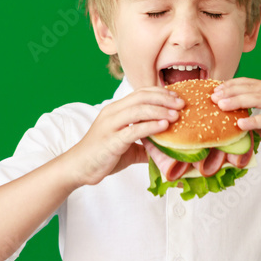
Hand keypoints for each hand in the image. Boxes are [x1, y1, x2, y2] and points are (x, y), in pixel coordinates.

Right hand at [66, 87, 184, 186]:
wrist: (78, 168)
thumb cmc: (102, 155)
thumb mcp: (126, 146)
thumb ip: (144, 144)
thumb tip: (165, 150)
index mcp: (116, 109)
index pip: (141, 93)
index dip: (160, 92)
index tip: (177, 97)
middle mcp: (113, 113)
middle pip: (142, 97)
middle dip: (164, 98)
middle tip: (182, 103)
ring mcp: (111, 126)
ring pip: (138, 110)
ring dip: (160, 110)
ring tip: (176, 115)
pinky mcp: (111, 141)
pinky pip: (133, 130)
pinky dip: (150, 126)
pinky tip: (164, 126)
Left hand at [211, 78, 260, 154]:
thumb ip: (253, 122)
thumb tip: (231, 126)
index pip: (248, 83)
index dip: (230, 86)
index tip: (214, 90)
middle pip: (249, 88)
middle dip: (229, 92)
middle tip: (212, 97)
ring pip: (256, 99)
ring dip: (237, 102)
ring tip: (220, 106)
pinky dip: (254, 121)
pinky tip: (240, 124)